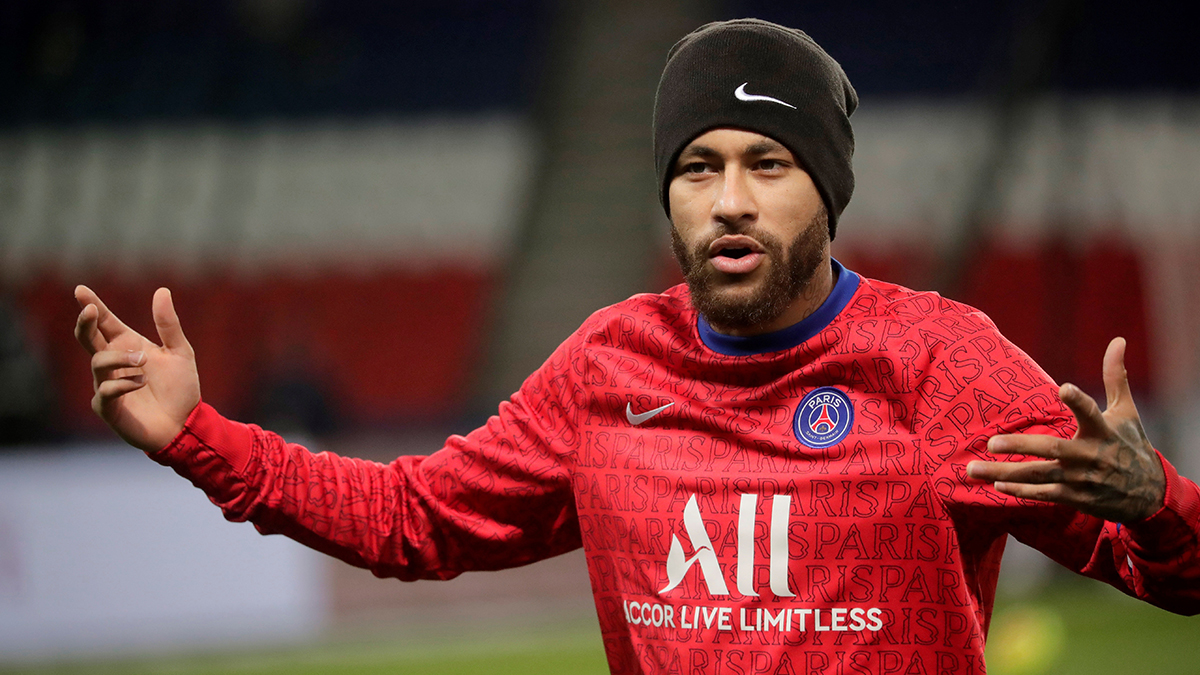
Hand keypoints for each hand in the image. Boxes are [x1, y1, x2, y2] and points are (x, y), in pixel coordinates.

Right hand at [74, 285, 200, 452]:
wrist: (186, 423)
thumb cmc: (180, 389)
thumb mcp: (181, 352)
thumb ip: (168, 324)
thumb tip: (162, 290)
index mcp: (128, 346)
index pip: (105, 322)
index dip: (92, 305)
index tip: (81, 289)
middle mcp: (114, 364)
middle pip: (88, 338)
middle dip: (86, 323)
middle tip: (92, 310)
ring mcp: (108, 385)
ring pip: (98, 362)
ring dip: (120, 358)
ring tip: (144, 361)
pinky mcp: (108, 407)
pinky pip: (105, 391)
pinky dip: (122, 383)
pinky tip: (141, 382)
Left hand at [967, 337, 1164, 522]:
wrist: (1150, 495)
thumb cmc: (1131, 444)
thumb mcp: (1126, 411)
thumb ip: (1115, 376)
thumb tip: (1118, 339)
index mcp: (1102, 430)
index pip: (1090, 412)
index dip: (1079, 401)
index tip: (1064, 388)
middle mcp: (1089, 455)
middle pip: (1051, 449)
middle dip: (1020, 445)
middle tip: (990, 442)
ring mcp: (1081, 479)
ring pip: (1038, 475)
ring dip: (1005, 473)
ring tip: (973, 469)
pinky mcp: (1075, 497)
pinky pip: (1044, 494)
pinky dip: (1021, 491)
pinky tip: (996, 485)